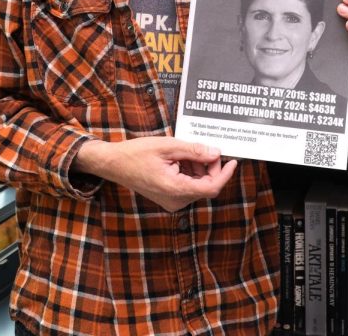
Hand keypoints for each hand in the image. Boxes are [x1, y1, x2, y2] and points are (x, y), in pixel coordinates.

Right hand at [74, 137, 237, 211]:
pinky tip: (180, 159)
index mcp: (175, 189)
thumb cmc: (136, 154)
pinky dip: (190, 172)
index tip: (233, 161)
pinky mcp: (169, 198)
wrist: (114, 164)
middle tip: (204, 148)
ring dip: (199, 168)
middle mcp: (176, 200)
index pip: (211, 187)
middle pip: (206, 186)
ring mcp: (172, 201)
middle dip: (210, 167)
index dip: (225, 174)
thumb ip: (194, 150)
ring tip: (184, 152)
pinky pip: (188, 186)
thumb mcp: (168, 146)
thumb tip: (216, 152)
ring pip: (198, 185)